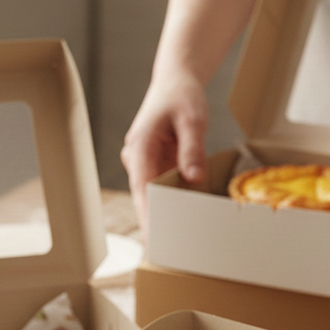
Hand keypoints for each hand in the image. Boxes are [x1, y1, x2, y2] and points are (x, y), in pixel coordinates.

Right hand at [120, 69, 208, 229]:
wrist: (175, 81)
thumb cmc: (182, 96)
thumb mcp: (193, 119)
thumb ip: (193, 149)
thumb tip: (193, 178)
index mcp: (140, 146)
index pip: (142, 187)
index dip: (148, 214)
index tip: (153, 236)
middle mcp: (136, 158)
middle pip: (144, 196)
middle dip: (156, 220)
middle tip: (169, 248)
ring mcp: (142, 163)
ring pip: (151, 193)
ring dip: (163, 211)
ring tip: (178, 238)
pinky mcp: (152, 165)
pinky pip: (160, 186)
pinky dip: (170, 199)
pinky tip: (184, 214)